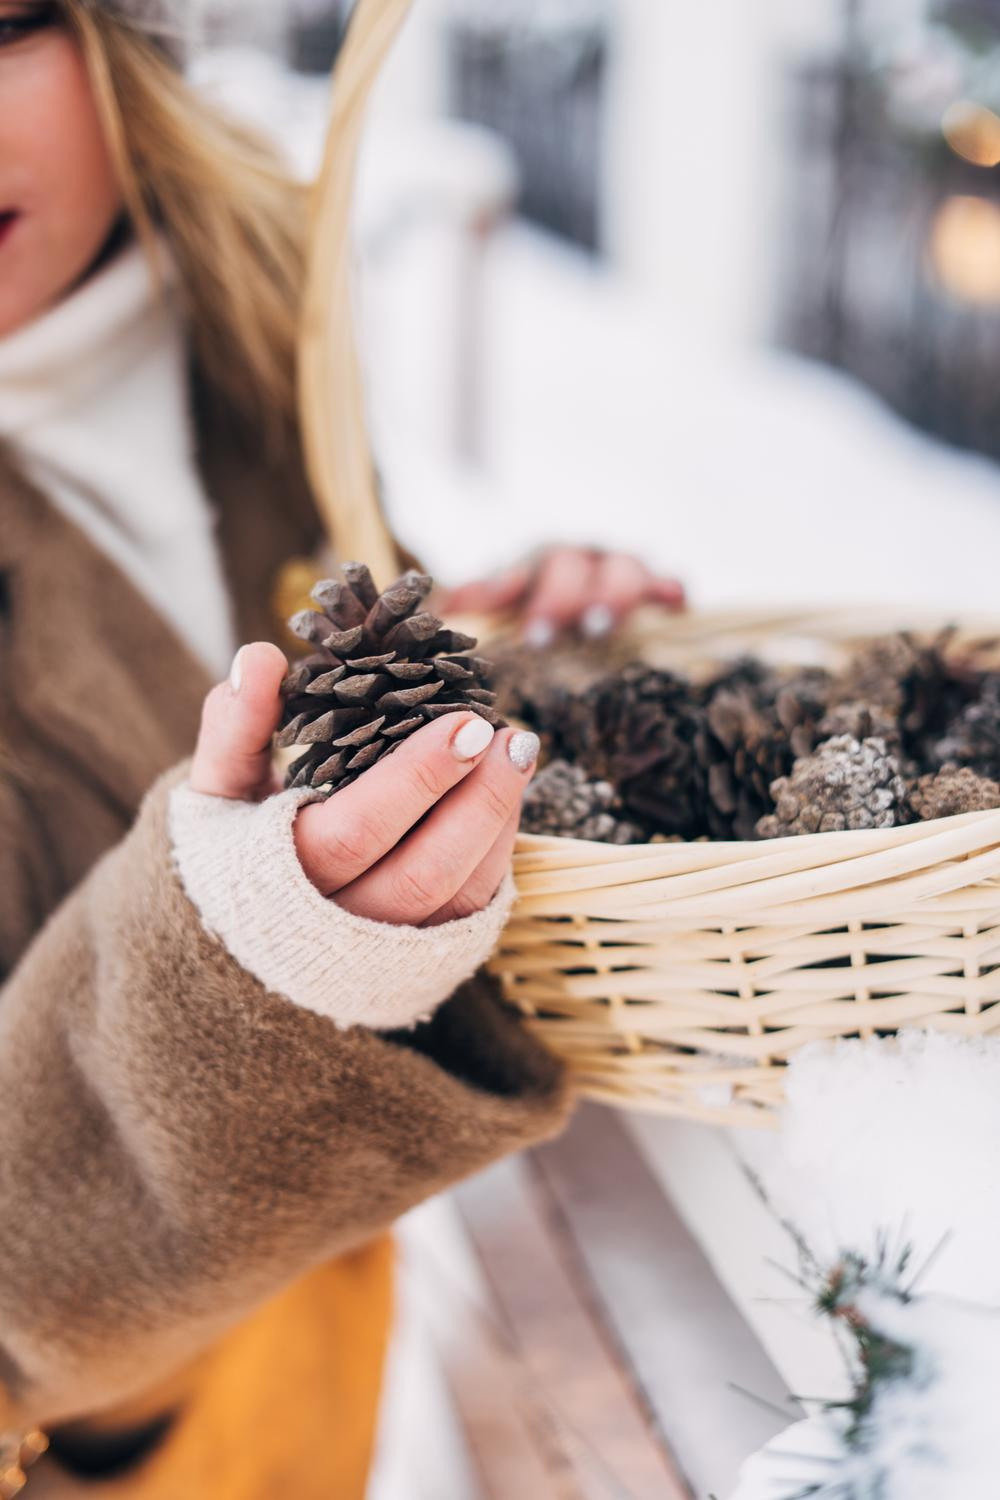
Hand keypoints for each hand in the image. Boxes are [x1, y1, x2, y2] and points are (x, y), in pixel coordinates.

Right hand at [189, 643, 539, 927]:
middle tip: (508, 733)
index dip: (417, 777)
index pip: (358, 830)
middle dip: (478, 800)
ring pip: (457, 896)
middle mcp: (335, 929)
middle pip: (422, 872)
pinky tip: (508, 792)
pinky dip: (498, 850)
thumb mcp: (217, 788)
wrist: (238, 936)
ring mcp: (383, 952)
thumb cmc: (231, 845)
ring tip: (519, 750)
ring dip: (498, 820)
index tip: (464, 721)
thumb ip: (234, 727)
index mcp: (280, 881)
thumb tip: (258, 658)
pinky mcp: (421, 958)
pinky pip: (473, 909)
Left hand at [433, 545, 685, 646]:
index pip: (521, 566)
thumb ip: (473, 602)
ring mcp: (618, 569)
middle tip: (541, 638)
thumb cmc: (530, 612)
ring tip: (598, 627)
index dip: (508, 583)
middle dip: (556, 599)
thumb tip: (448, 605)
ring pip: (621, 567)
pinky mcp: (655, 586)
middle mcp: (578, 558)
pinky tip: (674, 603)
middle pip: (571, 566)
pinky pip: (668, 582)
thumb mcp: (495, 606)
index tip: (497, 604)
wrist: (574, 597)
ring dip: (610, 594)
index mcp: (536, 561)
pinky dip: (670, 589)